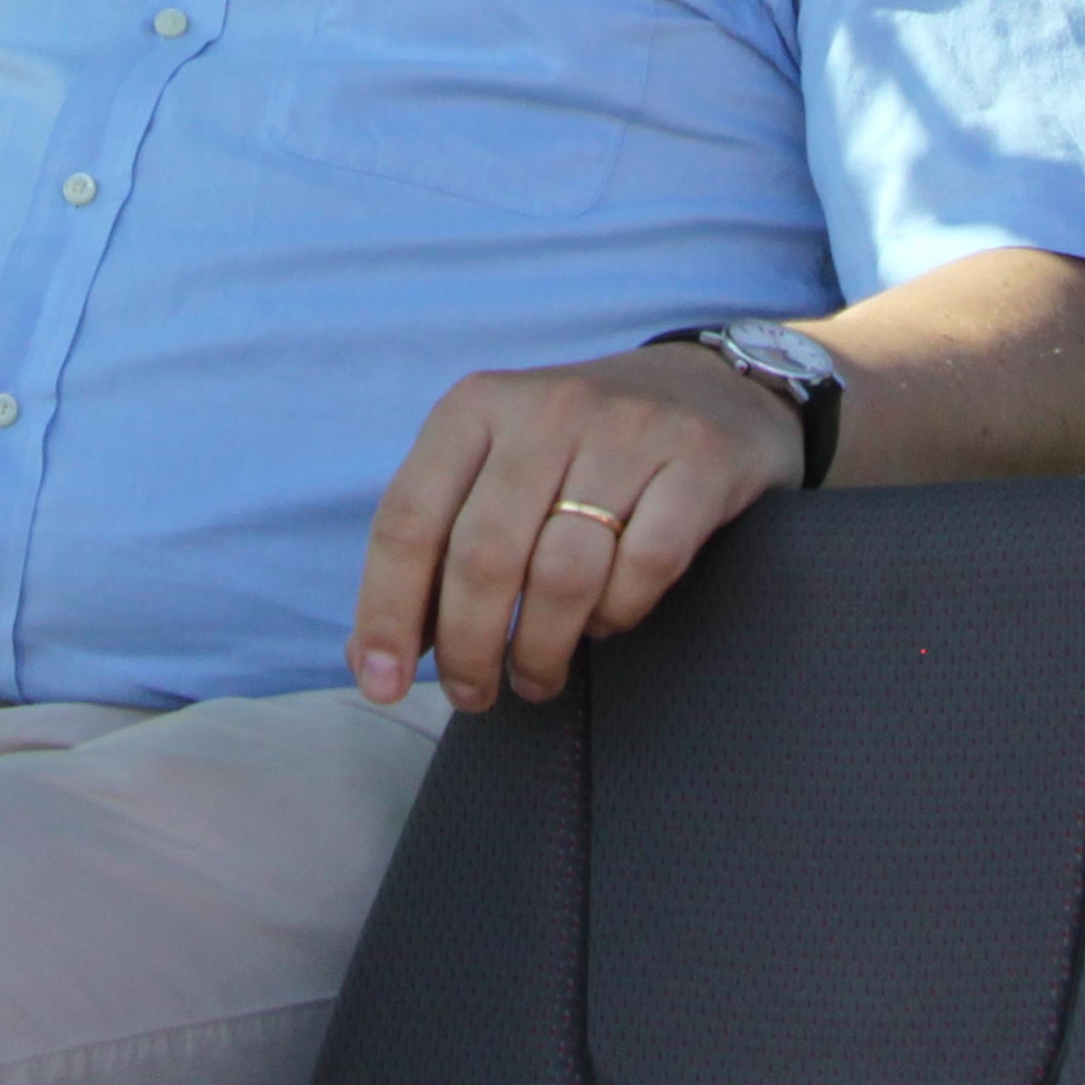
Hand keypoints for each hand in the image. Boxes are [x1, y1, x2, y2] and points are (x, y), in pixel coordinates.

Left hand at [349, 341, 803, 710]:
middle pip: (483, 557)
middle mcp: (546, 409)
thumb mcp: (495, 467)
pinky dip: (617, 615)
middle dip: (469, 648)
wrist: (708, 388)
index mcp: (476, 406)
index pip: (408, 519)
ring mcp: (627, 432)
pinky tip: (605, 621)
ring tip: (536, 676)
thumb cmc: (578, 450)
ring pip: (562, 574)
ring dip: (540, 649)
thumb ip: (436, 546)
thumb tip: (377, 658)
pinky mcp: (698, 461)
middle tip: (474, 695)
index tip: (382, 685)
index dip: (386, 612)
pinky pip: (645, 568)